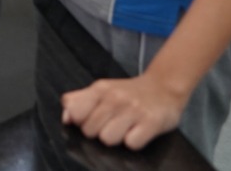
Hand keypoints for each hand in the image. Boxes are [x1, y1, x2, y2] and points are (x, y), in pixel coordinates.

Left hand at [61, 73, 187, 149]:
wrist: (164, 86)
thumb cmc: (128, 92)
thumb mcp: (101, 89)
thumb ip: (79, 100)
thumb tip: (66, 118)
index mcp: (99, 89)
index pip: (75, 114)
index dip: (81, 122)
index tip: (91, 120)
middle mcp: (115, 98)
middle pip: (90, 131)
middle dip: (98, 132)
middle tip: (112, 124)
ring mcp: (134, 110)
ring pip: (108, 139)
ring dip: (116, 139)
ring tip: (125, 129)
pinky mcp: (152, 123)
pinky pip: (132, 144)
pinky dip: (134, 142)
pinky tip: (138, 131)